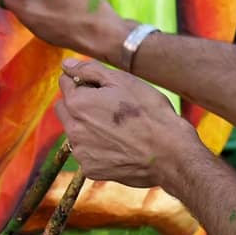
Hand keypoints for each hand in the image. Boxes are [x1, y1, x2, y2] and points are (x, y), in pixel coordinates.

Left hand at [55, 57, 194, 188]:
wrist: (170, 155)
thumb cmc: (150, 113)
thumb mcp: (122, 81)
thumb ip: (89, 70)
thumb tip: (66, 64)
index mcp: (77, 103)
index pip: (65, 82)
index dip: (84, 81)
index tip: (104, 89)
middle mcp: (73, 129)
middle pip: (64, 108)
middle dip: (79, 104)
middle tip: (108, 107)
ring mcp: (81, 152)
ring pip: (75, 131)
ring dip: (87, 126)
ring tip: (118, 129)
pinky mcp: (91, 170)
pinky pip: (86, 153)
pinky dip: (97, 148)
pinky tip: (119, 146)